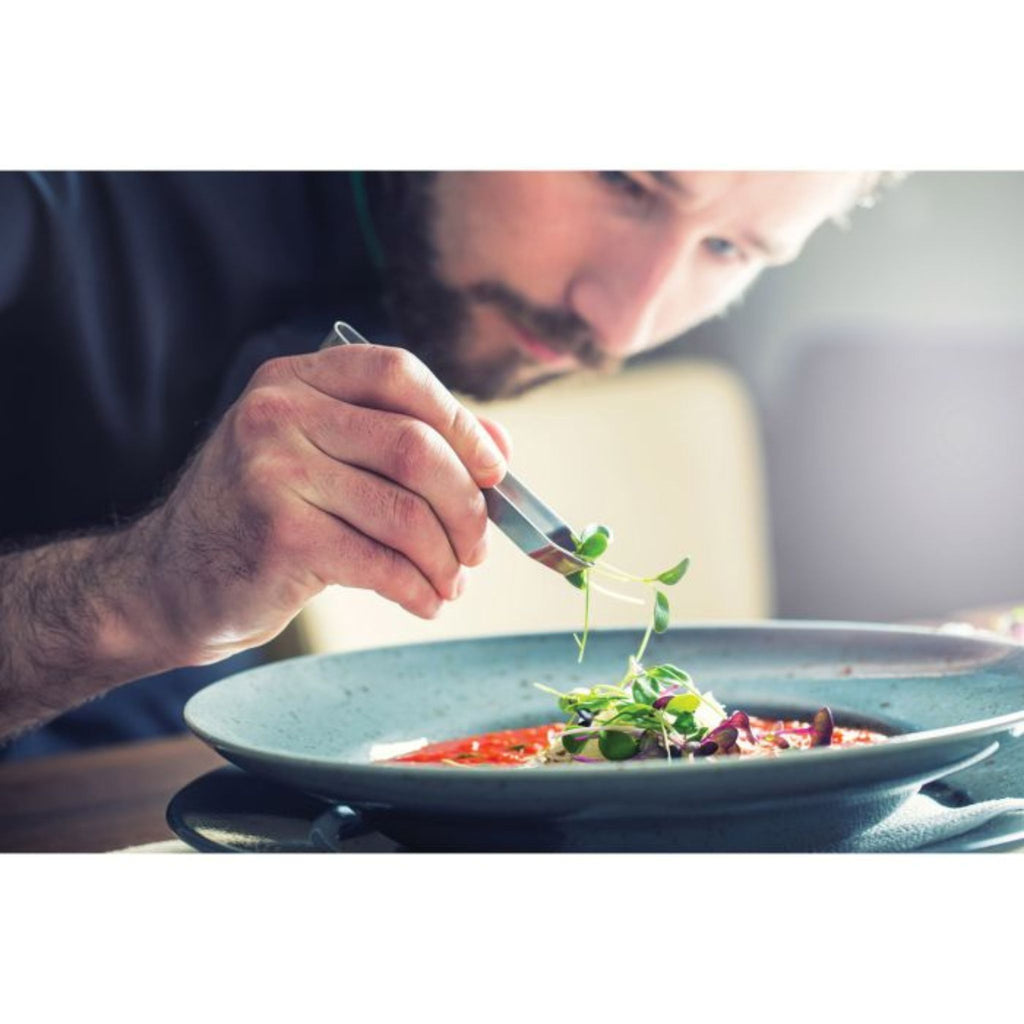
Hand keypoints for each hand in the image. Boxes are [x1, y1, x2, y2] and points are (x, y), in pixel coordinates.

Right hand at [134, 343, 510, 663]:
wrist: (171, 580)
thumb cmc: (264, 516)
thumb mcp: (323, 457)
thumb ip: (405, 440)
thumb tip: (500, 447)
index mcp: (296, 379)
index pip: (399, 374)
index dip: (462, 421)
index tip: (493, 470)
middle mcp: (279, 413)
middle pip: (415, 448)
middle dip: (466, 506)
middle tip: (478, 547)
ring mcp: (273, 472)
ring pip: (405, 512)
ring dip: (446, 558)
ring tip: (451, 583)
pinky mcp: (278, 536)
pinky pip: (380, 563)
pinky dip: (418, 589)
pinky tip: (424, 601)